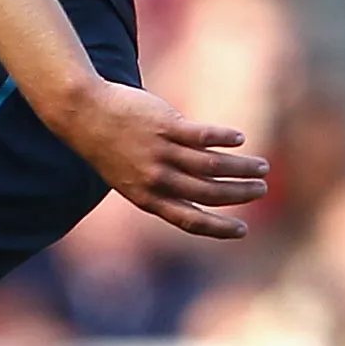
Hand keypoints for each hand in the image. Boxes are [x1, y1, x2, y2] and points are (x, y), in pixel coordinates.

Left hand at [50, 79, 268, 239]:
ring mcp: (161, 152)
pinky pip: (204, 136)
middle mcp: (156, 179)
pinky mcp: (166, 126)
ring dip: (242, 168)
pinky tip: (239, 139)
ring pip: (213, 166)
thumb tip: (197, 195)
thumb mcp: (129, 178)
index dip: (219, 229)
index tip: (242, 231)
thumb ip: (161, 189)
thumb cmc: (110, 147)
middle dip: (240, 195)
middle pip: (209, 193)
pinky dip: (225, 139)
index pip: (190, 220)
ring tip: (261, 166)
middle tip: (261, 189)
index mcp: (147, 198)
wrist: (83, 114)